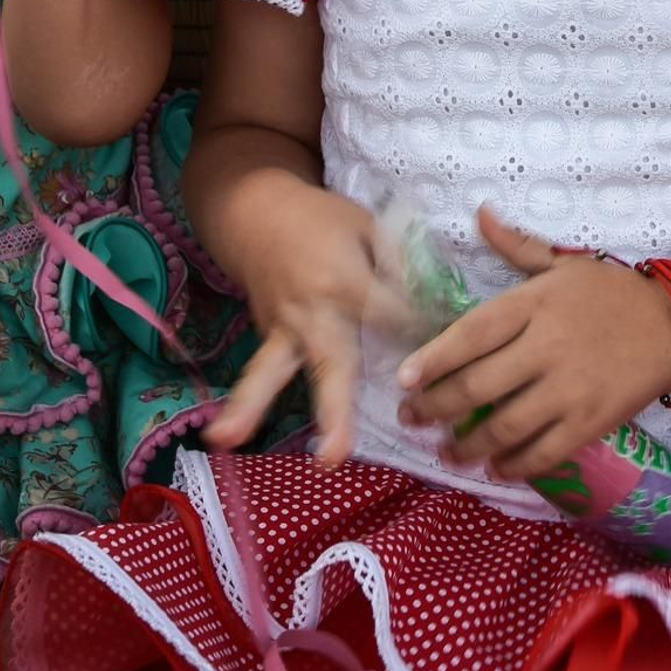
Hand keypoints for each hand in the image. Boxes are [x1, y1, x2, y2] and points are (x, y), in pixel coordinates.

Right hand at [207, 181, 399, 463]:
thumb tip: (424, 306)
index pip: (389, 319)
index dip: (418, 330)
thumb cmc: (324, 220)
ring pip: (268, 371)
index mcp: (343, 280)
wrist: (261, 213)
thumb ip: (397, 265)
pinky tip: (231, 435)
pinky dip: (247, 400)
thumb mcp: (368, 225)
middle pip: (329, 364)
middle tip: (332, 457)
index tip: (443, 338)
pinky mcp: (267, 339)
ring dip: (249, 407)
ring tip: (227, 440)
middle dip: (333, 411)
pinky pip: (264, 370)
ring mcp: (282, 329)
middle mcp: (311, 312)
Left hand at [396, 209, 670, 481]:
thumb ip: (516, 244)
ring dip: (467, 447)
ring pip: (505, 426)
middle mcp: (548, 347)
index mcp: (536, 304)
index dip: (434, 358)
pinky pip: (543, 453)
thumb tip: (479, 213)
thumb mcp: (563, 263)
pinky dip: (513, 466)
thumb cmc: (610, 292)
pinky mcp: (591, 421)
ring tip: (446, 453)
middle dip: (435, 408)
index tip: (403, 378)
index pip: (472, 333)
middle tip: (411, 418)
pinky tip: (494, 468)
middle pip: (478, 385)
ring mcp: (570, 388)